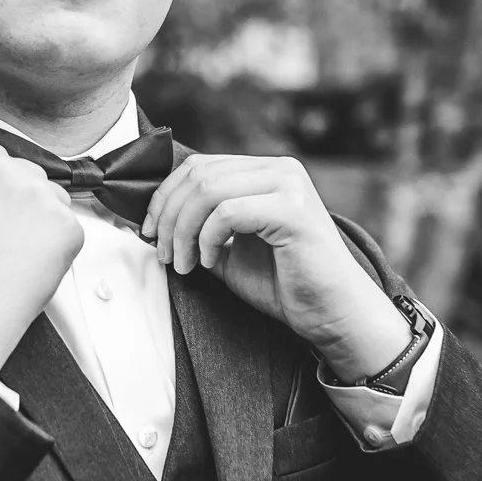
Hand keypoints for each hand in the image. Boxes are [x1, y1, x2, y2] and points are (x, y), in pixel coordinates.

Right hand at [0, 143, 85, 372]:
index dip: (1, 192)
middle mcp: (3, 169)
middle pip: (31, 177)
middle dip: (25, 206)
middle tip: (8, 243)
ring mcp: (37, 194)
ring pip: (54, 203)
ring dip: (44, 227)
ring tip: (15, 262)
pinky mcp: (65, 223)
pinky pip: (70, 234)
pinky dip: (58, 254)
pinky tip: (29, 272)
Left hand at [142, 153, 408, 381]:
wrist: (331, 313)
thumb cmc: (284, 285)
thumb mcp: (229, 249)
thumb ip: (199, 227)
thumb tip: (152, 219)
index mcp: (266, 172)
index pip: (199, 166)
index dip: (164, 198)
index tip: (150, 234)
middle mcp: (280, 169)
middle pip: (198, 175)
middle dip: (168, 216)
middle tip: (164, 253)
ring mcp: (289, 185)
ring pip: (208, 190)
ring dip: (183, 230)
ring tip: (183, 263)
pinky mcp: (293, 210)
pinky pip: (228, 212)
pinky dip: (206, 238)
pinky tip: (208, 262)